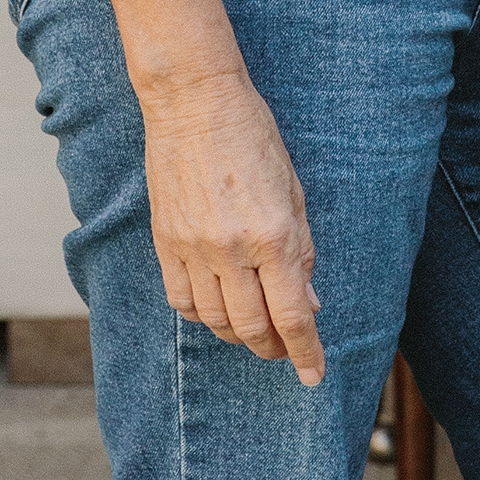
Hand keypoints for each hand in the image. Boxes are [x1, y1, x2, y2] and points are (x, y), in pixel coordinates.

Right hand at [140, 71, 326, 384]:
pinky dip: (203, 314)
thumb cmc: (253, 137)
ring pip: (215, 321)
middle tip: (288, 349)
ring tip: (256, 327)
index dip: (306, 352)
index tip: (314, 376)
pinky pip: (182, 300)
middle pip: (253, 327)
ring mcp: (193, 248)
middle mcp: (232, 249)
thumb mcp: (294, 190)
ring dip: (240, 334)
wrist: (195, 103)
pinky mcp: (165, 242)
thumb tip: (308, 303)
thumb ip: (301, 250)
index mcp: (273, 234)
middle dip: (275, 348)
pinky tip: (218, 306)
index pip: (291, 314)